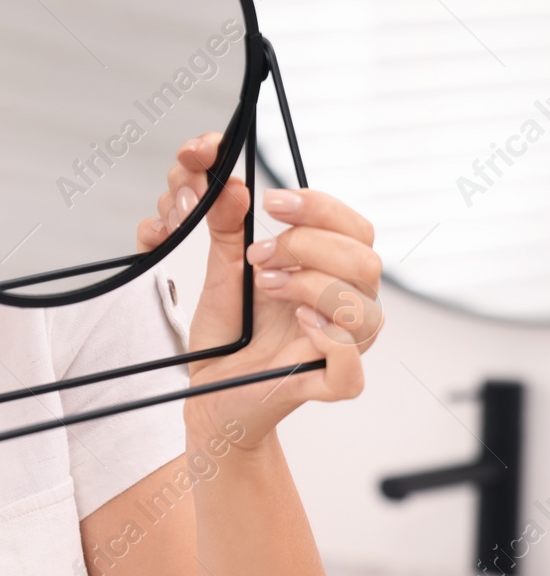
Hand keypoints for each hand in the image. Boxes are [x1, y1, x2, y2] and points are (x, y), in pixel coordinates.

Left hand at [137, 132, 385, 448]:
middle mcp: (345, 307)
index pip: (353, 228)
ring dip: (309, 287)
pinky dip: (329, 344)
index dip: (319, 207)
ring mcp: (341, 348)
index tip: (272, 201)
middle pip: (365, 261)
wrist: (210, 388)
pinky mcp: (323, 386)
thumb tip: (232, 187)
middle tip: (257, 256)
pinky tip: (300, 325)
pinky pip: (351, 372)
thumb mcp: (220, 271)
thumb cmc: (229, 332)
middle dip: (306, 246)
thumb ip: (225, 229)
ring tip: (263, 285)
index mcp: (330, 273)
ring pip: (364, 310)